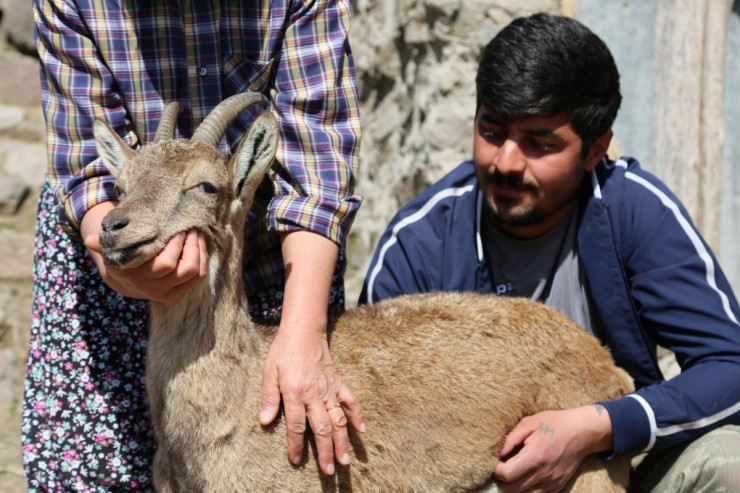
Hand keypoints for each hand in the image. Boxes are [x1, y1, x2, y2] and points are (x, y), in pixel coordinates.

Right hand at [81, 201, 207, 302]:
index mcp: (136, 278)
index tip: (177, 226)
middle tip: (190, 226)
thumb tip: (90, 239)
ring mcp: (169, 294)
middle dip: (190, 245)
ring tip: (197, 232)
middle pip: (184, 268)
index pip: (165, 264)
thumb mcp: (112, 251)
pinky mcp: (180, 293)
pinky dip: (203, 258)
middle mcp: (154, 289)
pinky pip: (199, 277)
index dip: (176, 245)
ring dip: (200, 250)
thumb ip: (102, 245)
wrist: (128, 280)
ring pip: (195, 272)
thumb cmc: (123, 257)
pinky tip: (200, 243)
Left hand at [260, 326, 363, 474]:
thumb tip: (265, 421)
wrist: (304, 331)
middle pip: (321, 428)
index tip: (296, 461)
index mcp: (295, 392)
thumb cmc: (283, 351)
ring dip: (343, 441)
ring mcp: (329, 389)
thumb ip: (269, 397)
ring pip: (338, 419)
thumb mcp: (269, 372)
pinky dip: (357, 415)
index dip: (296, 445)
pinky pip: (351, 401)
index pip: (296, 426)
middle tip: (330, 471)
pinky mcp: (338, 383)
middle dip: (326, 452)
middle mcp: (314, 394)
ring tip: (347, 460)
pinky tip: (362, 431)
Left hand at [494, 405, 612, 492]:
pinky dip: (525, 490)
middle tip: (501, 467)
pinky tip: (524, 476)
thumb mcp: (529, 423)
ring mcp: (551, 483)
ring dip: (512, 487)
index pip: (507, 474)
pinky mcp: (556, 487)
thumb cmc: (554, 424)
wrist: (581, 432)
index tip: (496, 461)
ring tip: (512, 472)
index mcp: (535, 456)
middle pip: (511, 490)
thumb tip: (496, 454)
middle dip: (501, 480)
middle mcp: (544, 474)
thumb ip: (510, 439)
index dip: (496, 470)